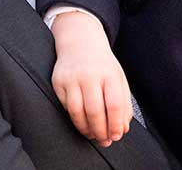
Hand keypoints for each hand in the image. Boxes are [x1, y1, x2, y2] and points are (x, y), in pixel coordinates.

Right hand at [50, 11, 131, 146]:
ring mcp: (72, 78)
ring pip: (77, 112)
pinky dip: (75, 119)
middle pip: (95, 111)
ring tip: (93, 135)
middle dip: (100, 130)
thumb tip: (123, 128)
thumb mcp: (118, 77)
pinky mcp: (58, 82)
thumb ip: (124, 103)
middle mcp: (90, 75)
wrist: (80, 40)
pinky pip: (66, 107)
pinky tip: (82, 123)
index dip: (115, 124)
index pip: (114, 104)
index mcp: (109, 73)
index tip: (116, 135)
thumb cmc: (102, 64)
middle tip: (104, 140)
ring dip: (86, 129)